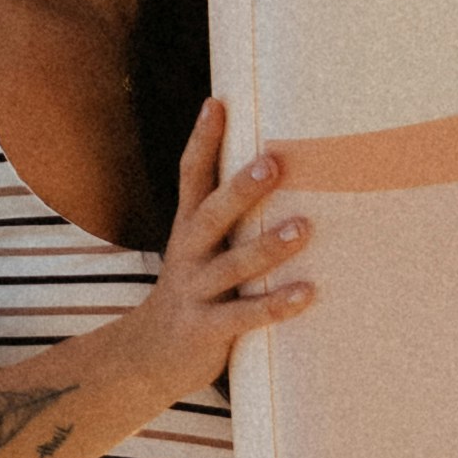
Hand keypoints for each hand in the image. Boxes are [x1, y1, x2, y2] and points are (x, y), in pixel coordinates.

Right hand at [144, 100, 316, 394]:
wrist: (150, 354)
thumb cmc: (193, 290)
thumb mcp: (199, 247)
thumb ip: (227, 216)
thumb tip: (274, 166)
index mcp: (187, 228)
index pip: (190, 176)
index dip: (202, 140)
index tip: (218, 103)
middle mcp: (188, 253)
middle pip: (212, 214)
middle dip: (242, 188)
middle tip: (274, 162)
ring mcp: (196, 291)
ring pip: (232, 265)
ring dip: (268, 246)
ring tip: (303, 227)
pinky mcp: (207, 329)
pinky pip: (245, 316)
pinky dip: (276, 304)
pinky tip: (308, 294)